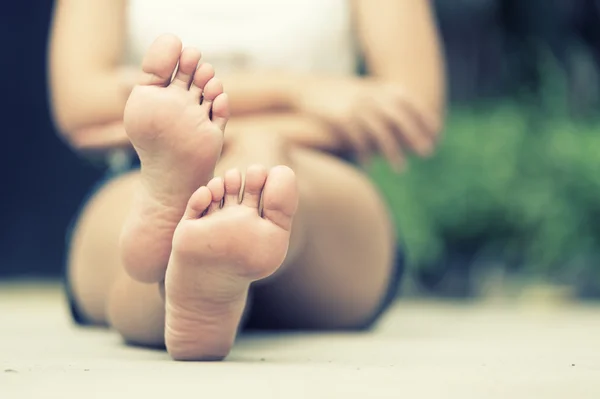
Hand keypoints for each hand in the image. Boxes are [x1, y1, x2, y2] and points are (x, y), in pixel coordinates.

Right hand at [294, 77, 438, 169]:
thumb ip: (387, 104)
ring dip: (393, 151)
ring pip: (381, 130)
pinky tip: (369, 165)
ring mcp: (356, 105)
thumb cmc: (341, 95)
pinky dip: (366, 152)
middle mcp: (372, 95)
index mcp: (382, 88)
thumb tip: (409, 129)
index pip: (413, 103)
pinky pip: (358, 138)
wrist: (308, 88)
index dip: (427, 120)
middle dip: (416, 135)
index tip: (437, 137)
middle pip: (401, 116)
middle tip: (427, 153)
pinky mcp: (341, 116)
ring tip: (401, 168)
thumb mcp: (367, 92)